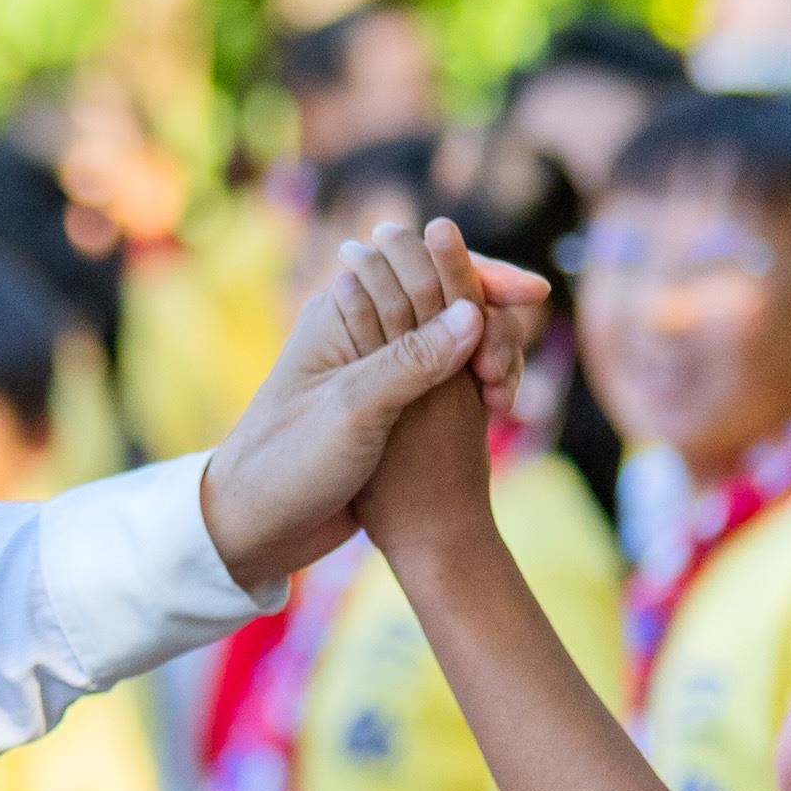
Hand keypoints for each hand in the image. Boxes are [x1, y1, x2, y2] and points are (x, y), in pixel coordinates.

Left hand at [195, 215, 544, 594]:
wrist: (257, 526)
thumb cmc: (288, 462)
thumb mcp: (352, 412)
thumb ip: (411, 361)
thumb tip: (473, 312)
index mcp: (342, 309)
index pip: (425, 264)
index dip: (482, 273)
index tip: (534, 294)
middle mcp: (363, 329)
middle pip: (448, 298)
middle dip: (492, 323)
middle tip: (505, 374)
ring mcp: (379, 367)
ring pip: (456, 338)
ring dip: (490, 355)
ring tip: (502, 400)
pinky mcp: (393, 406)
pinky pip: (449, 376)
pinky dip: (479, 384)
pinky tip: (498, 409)